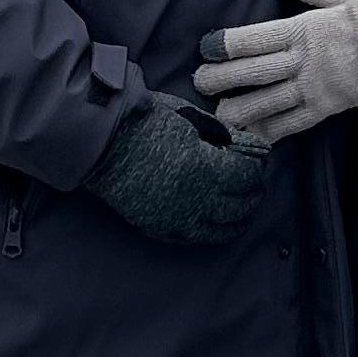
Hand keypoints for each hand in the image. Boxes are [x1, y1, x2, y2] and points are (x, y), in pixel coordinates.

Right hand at [82, 95, 272, 247]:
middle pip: (240, 206)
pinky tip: (220, 224)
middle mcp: (195, 199)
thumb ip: (221, 135)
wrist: (98, 141)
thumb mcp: (188, 118)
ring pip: (223, 228)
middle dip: (253, 195)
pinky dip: (214, 232)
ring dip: (240, 218)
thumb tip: (249, 147)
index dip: (257, 171)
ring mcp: (176, 217)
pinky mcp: (159, 227)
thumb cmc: (142, 120)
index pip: (247, 177)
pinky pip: (196, 238)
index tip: (259, 163)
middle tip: (256, 186)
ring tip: (245, 209)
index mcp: (205, 168)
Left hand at [194, 0, 357, 144]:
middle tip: (198, 84)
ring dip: (240, 110)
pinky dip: (272, 131)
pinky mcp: (329, 107)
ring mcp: (315, 87)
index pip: (254, 38)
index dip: (226, 45)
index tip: (206, 49)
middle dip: (222, 79)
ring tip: (217, 117)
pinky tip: (255, 137)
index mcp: (302, 29)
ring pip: (268, 102)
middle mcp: (303, 61)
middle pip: (254, 72)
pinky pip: (295, 123)